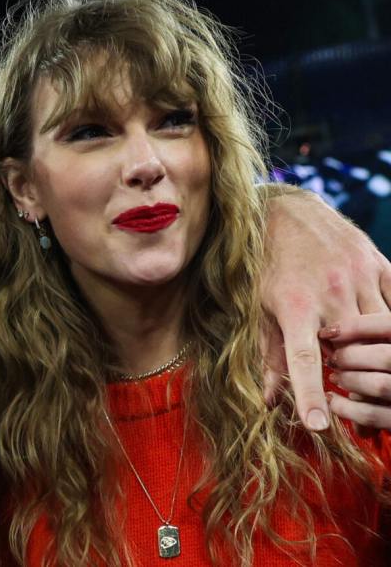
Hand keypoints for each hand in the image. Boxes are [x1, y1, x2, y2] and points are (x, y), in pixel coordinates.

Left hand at [260, 187, 390, 429]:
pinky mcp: (380, 264)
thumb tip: (270, 401)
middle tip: (348, 387)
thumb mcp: (258, 307)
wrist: (285, 210)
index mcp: (294, 305)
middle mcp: (331, 292)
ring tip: (364, 362)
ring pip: (383, 330)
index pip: (303, 360)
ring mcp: (360, 276)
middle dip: (353, 375)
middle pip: (354, 350)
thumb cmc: (265, 263)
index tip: (319, 426)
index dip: (310, 395)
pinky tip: (383, 336)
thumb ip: (268, 354)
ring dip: (377, 353)